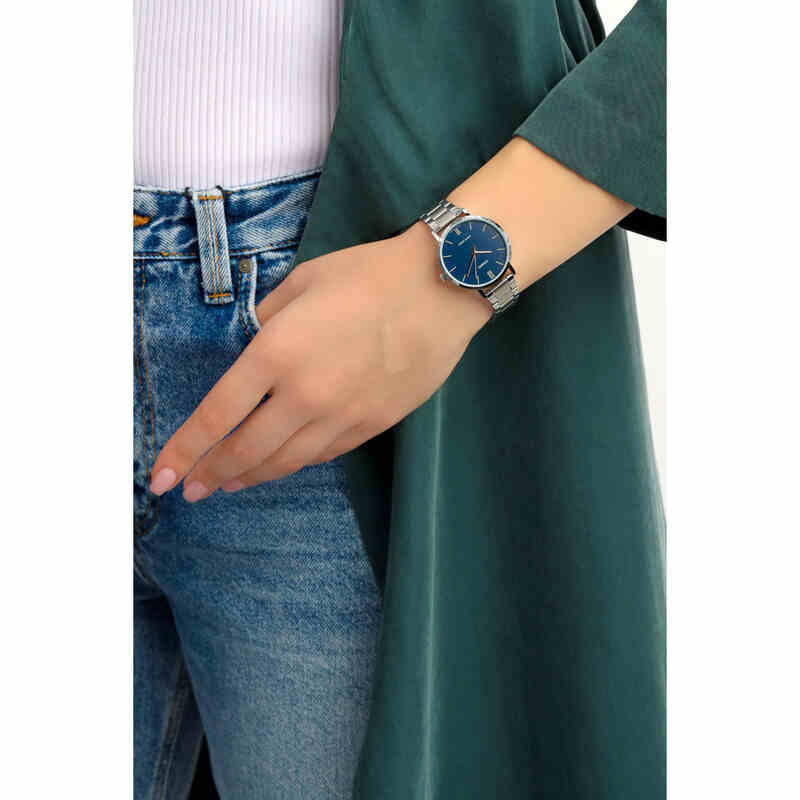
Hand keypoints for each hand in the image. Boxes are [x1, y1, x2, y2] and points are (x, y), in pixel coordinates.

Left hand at [148, 221, 492, 500]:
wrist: (441, 290)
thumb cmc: (368, 275)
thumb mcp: (302, 282)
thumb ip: (267, 318)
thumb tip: (251, 342)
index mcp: (276, 353)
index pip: (217, 415)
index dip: (183, 450)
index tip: (160, 476)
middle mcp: (304, 395)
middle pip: (246, 450)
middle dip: (211, 474)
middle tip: (192, 489)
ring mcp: (341, 416)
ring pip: (286, 461)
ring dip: (251, 476)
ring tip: (229, 484)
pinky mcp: (372, 426)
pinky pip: (324, 455)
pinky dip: (295, 463)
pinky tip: (282, 464)